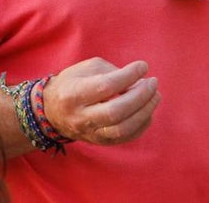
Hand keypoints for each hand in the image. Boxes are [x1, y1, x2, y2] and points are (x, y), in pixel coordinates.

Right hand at [42, 57, 160, 144]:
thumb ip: (113, 72)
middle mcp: (81, 117)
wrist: (52, 111)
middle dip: (140, 96)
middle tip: (153, 83)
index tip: (143, 66)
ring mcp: (90, 133)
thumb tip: (140, 80)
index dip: (128, 76)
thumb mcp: (87, 69)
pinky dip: (142, 124)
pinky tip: (147, 110)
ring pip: (122, 129)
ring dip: (145, 112)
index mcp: (74, 94)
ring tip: (155, 96)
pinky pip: (126, 138)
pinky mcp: (100, 142)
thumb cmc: (73, 83)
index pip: (105, 87)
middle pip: (115, 112)